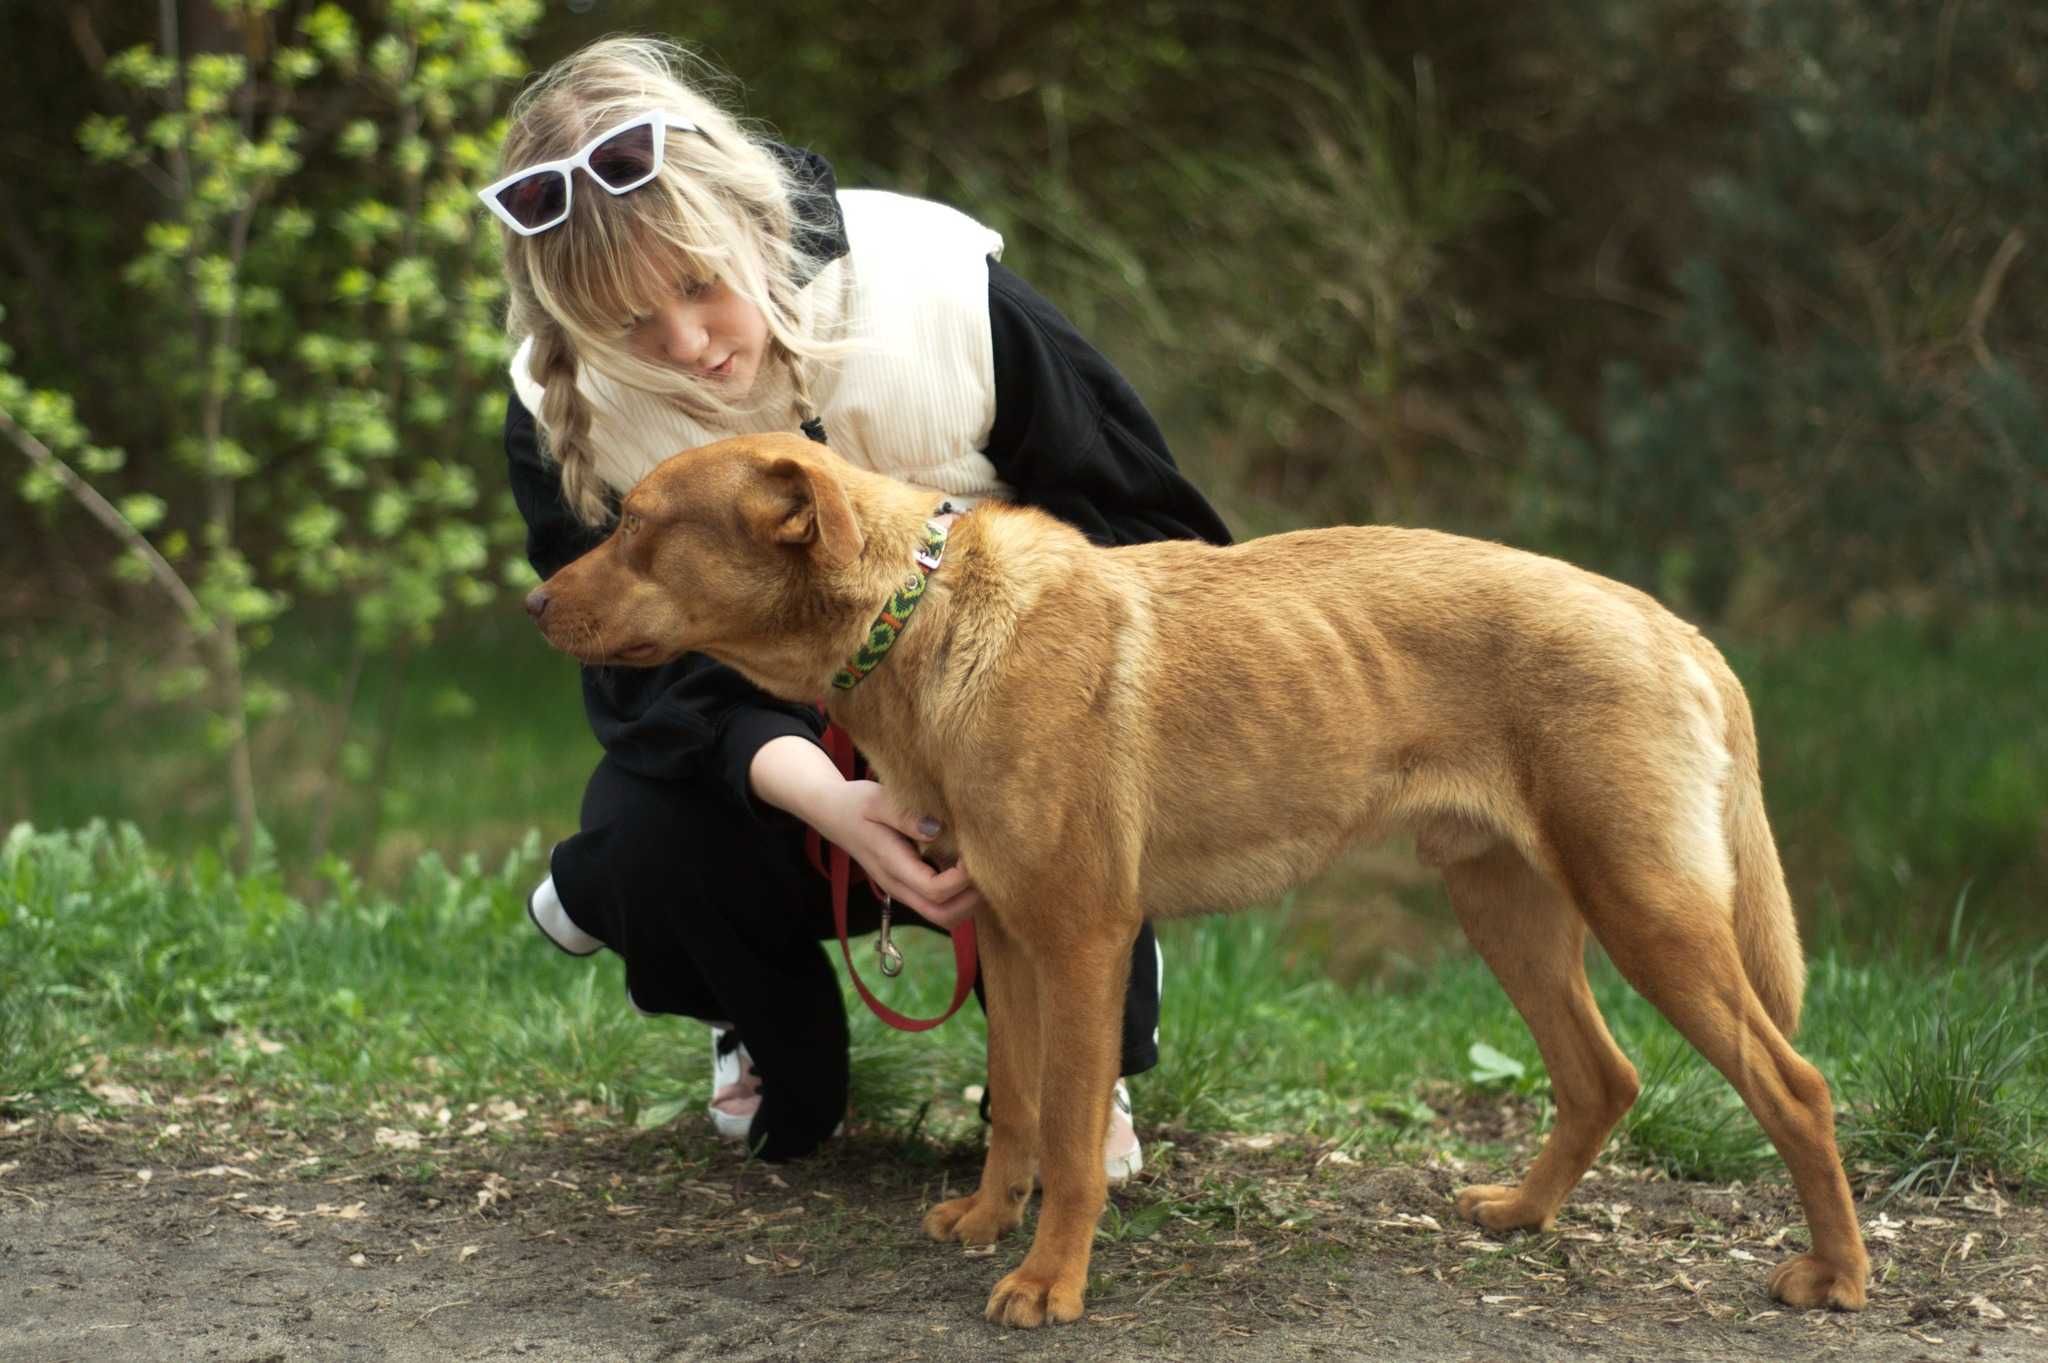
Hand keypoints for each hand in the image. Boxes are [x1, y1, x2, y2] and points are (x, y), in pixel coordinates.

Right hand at [815, 779, 983, 926]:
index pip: (936, 891)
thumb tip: (936, 830)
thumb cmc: (857, 803)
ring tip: (979, 868)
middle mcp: (899, 886)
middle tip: (986, 868)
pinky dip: (960, 895)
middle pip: (944, 916)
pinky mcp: (909, 886)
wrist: (833, 813)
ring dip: (968, 900)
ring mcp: (904, 890)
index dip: (962, 878)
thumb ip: (905, 816)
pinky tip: (966, 866)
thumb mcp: (877, 801)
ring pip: (944, 916)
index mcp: (893, 867)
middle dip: (972, 899)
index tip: (972, 852)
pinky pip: (939, 904)